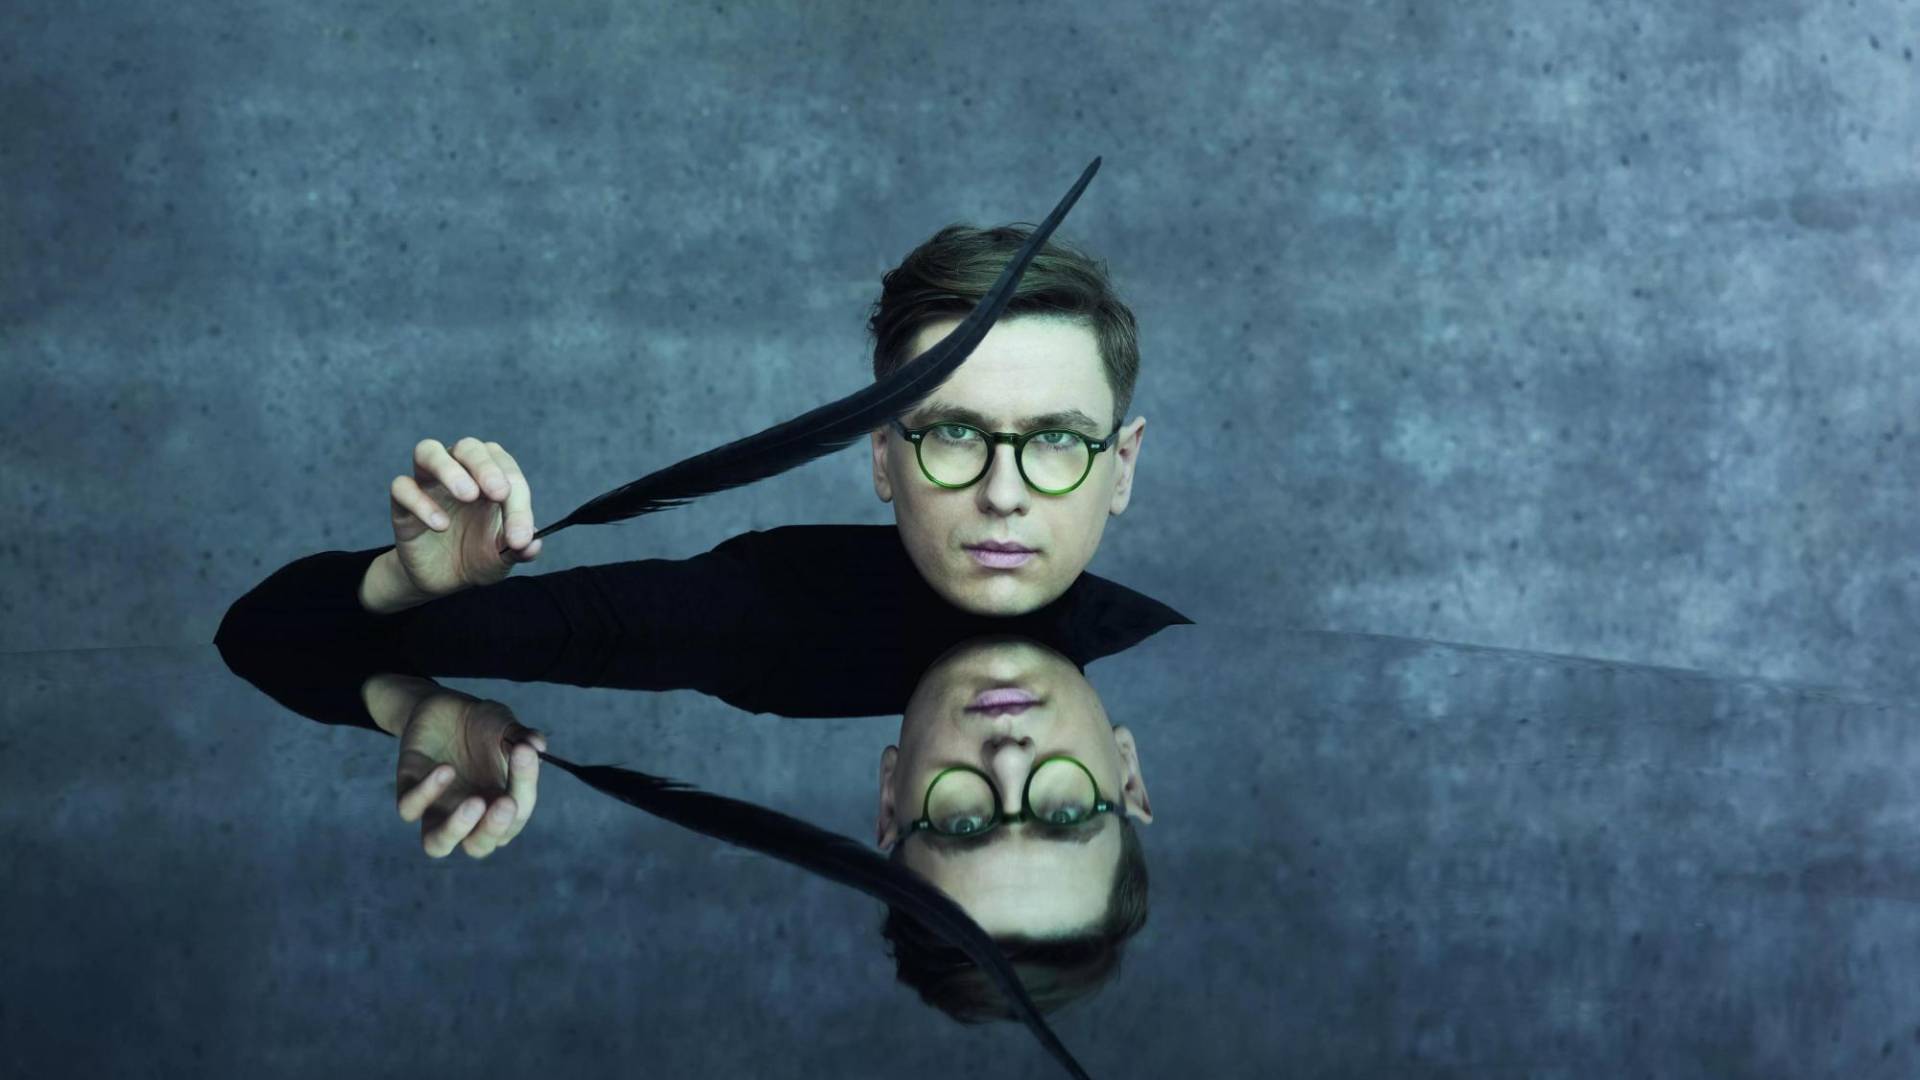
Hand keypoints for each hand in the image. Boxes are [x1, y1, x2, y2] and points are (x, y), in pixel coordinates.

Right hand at [387, 437, 542, 598]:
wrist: (442, 580)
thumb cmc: (477, 557)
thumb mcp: (502, 557)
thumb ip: (519, 548)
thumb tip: (534, 543)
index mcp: (490, 479)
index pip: (506, 471)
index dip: (519, 500)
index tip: (521, 534)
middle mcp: (459, 472)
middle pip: (468, 446)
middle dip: (485, 466)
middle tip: (499, 493)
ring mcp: (428, 485)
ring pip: (427, 451)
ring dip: (449, 468)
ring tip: (468, 495)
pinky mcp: (402, 505)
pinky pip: (402, 488)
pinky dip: (421, 502)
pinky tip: (441, 524)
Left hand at [393, 685, 547, 858]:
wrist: (443, 710)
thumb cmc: (482, 725)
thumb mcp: (505, 726)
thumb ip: (521, 737)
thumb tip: (538, 745)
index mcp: (499, 809)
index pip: (516, 812)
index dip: (525, 785)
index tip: (525, 752)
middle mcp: (468, 818)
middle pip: (479, 845)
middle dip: (493, 828)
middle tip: (506, 803)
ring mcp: (437, 810)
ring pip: (437, 844)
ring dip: (456, 829)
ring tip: (475, 804)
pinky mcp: (409, 794)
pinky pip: (410, 809)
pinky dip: (428, 793)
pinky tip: (446, 769)